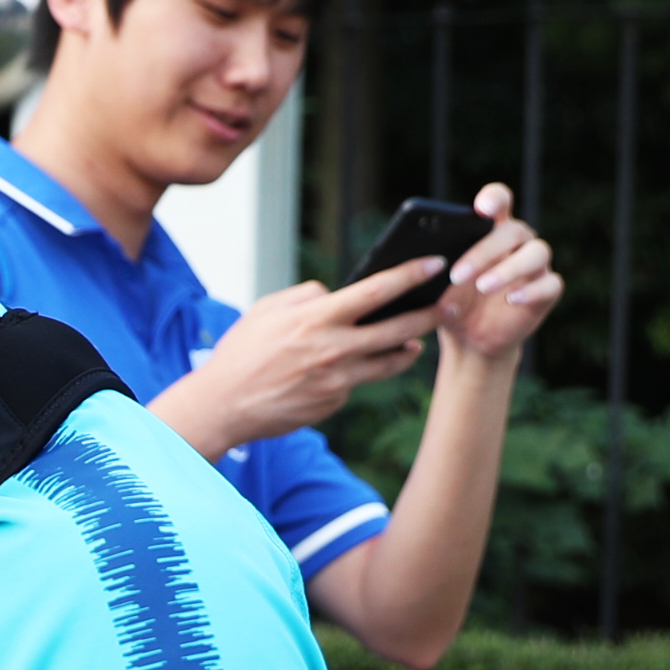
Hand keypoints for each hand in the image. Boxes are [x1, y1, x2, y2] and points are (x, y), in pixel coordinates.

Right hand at [156, 254, 445, 460]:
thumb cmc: (241, 352)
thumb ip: (306, 295)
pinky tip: (342, 372)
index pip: (377, 290)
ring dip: (407, 350)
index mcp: (317, 318)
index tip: (436, 264)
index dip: (412, 275)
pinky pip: (354, 384)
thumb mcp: (267, 310)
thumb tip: (336, 291)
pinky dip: (354, 375)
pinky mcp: (333, 403)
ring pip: (388, 363)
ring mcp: (336, 381)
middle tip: (447, 306)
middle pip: (399, 329)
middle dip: (429, 315)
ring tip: (414, 343)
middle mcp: (333, 349)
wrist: (222, 405)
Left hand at [432, 182, 562, 368]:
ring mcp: (536, 265)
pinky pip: (549, 284)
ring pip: (537, 253)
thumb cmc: (452, 303)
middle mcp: (518, 242)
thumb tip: (427, 264)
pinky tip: (511, 300)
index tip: (482, 208)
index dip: (493, 199)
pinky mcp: (547, 291)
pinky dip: (531, 291)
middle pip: (512, 231)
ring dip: (508, 269)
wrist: (469, 339)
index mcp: (491, 230)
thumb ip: (435, 269)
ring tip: (482, 286)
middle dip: (483, 251)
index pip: (499, 201)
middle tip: (457, 275)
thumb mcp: (437, 287)